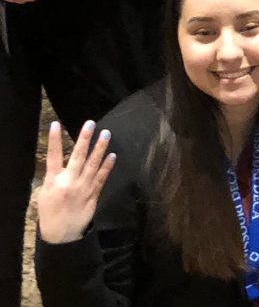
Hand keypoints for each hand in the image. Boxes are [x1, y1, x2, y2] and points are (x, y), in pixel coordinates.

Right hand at [38, 120, 115, 243]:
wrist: (62, 234)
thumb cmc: (51, 210)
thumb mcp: (45, 192)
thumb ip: (53, 174)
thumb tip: (59, 157)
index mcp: (53, 181)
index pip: (52, 156)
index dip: (54, 140)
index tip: (56, 124)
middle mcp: (69, 182)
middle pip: (77, 157)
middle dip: (84, 139)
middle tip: (90, 124)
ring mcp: (83, 188)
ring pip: (93, 164)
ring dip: (100, 148)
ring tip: (106, 133)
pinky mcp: (93, 194)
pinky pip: (102, 177)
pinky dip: (107, 166)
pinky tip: (113, 155)